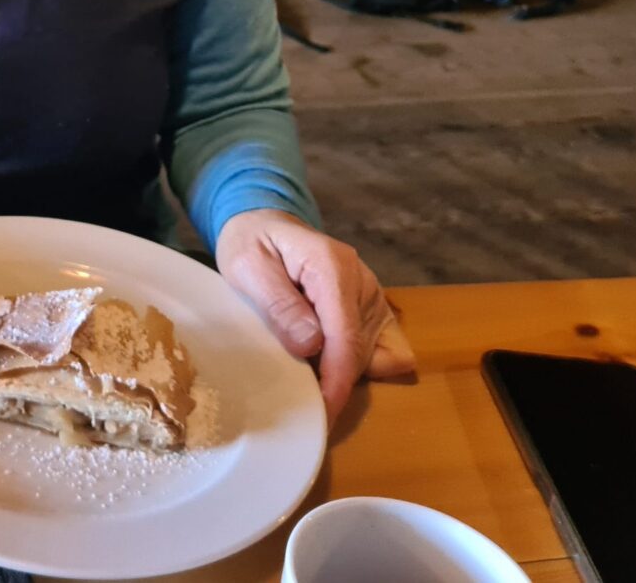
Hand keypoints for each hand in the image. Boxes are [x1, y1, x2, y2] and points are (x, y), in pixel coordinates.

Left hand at [215, 208, 416, 421]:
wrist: (263, 225)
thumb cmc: (251, 244)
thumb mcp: (248, 267)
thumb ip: (279, 304)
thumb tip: (311, 344)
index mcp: (333, 267)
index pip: (346, 335)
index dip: (337, 379)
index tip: (323, 410)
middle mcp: (362, 282)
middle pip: (363, 351)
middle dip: (336, 380)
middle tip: (296, 390)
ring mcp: (372, 297)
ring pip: (377, 355)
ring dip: (345, 372)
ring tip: (305, 367)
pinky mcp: (374, 310)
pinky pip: (387, 349)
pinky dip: (362, 364)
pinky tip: (327, 360)